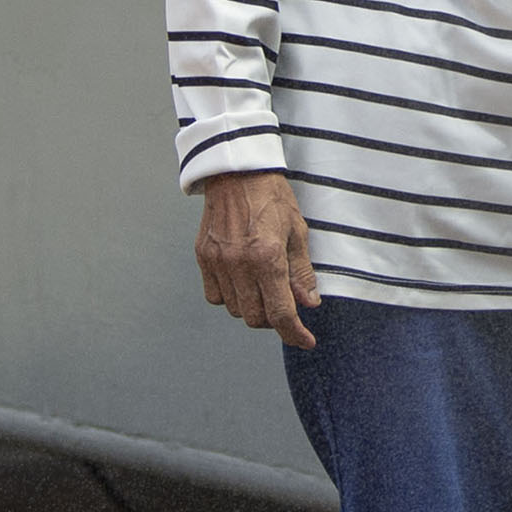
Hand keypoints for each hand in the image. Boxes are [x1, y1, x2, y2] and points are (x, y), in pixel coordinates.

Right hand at [193, 169, 319, 346]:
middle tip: (285, 305)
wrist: (237, 170)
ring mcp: (217, 261)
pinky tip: (242, 282)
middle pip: (255, 317)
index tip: (305, 341)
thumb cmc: (272, 197)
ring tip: (264, 289)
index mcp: (267, 257)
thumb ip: (302, 272)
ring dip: (252, 308)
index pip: (281, 312)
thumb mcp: (297, 231)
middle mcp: (239, 263)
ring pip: (234, 309)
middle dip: (274, 319)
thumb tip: (308, 304)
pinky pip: (215, 295)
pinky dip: (230, 296)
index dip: (294, 333)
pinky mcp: (203, 256)